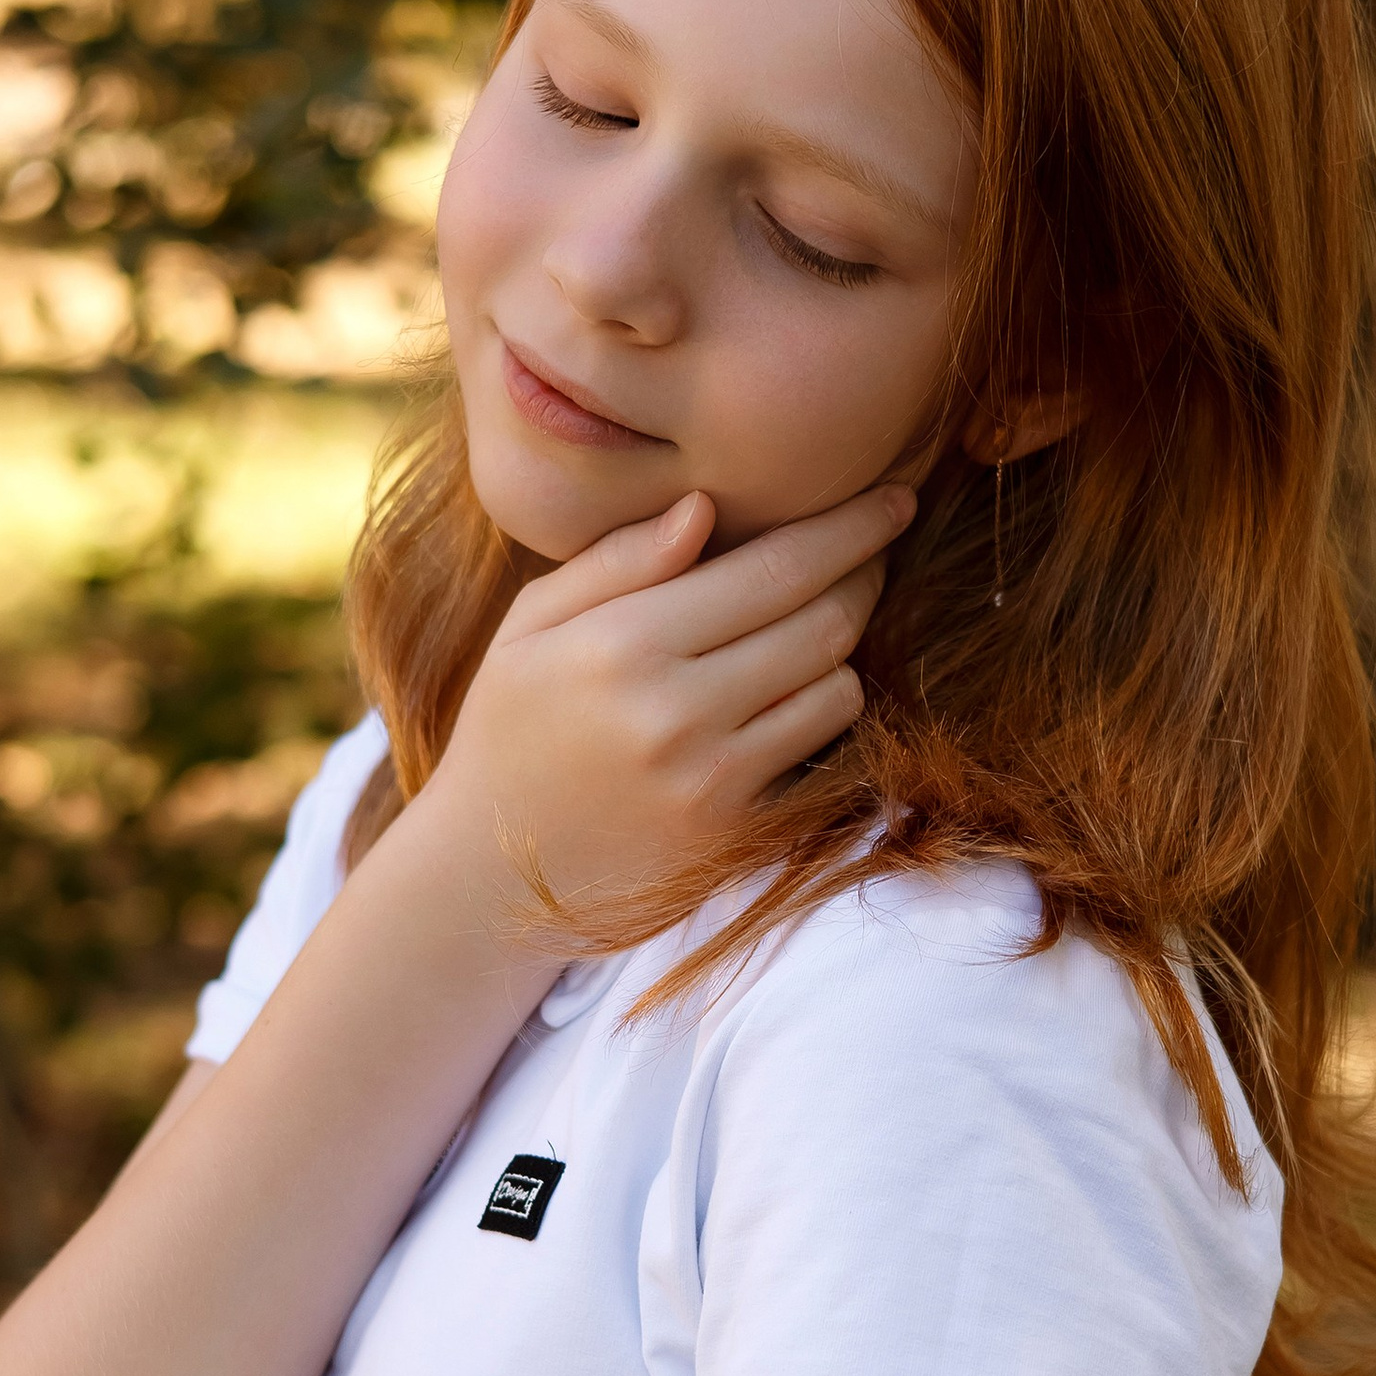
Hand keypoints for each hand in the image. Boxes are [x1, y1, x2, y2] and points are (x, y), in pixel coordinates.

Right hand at [421, 478, 912, 915]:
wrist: (482, 880)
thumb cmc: (508, 732)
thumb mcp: (530, 629)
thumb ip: (616, 562)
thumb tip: (704, 508)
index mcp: (621, 644)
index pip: (774, 566)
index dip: (849, 526)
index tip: (893, 496)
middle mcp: (674, 711)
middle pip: (823, 620)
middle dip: (864, 573)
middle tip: (872, 550)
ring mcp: (712, 779)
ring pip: (837, 686)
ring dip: (842, 646)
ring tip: (817, 623)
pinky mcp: (736, 832)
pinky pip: (819, 751)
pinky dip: (822, 710)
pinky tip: (795, 692)